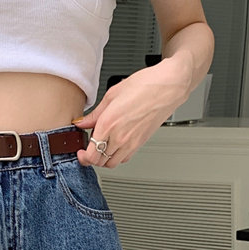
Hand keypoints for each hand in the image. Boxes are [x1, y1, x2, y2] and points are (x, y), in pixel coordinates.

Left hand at [70, 57, 191, 167]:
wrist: (168, 87)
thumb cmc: (145, 86)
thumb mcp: (111, 95)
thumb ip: (94, 114)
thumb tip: (82, 122)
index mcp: (109, 123)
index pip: (91, 153)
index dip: (82, 156)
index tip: (80, 150)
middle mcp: (120, 137)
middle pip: (100, 162)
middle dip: (90, 158)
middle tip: (87, 149)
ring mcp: (132, 142)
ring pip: (112, 163)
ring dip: (103, 159)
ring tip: (99, 148)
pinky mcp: (141, 143)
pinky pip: (125, 158)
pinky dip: (116, 157)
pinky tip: (113, 146)